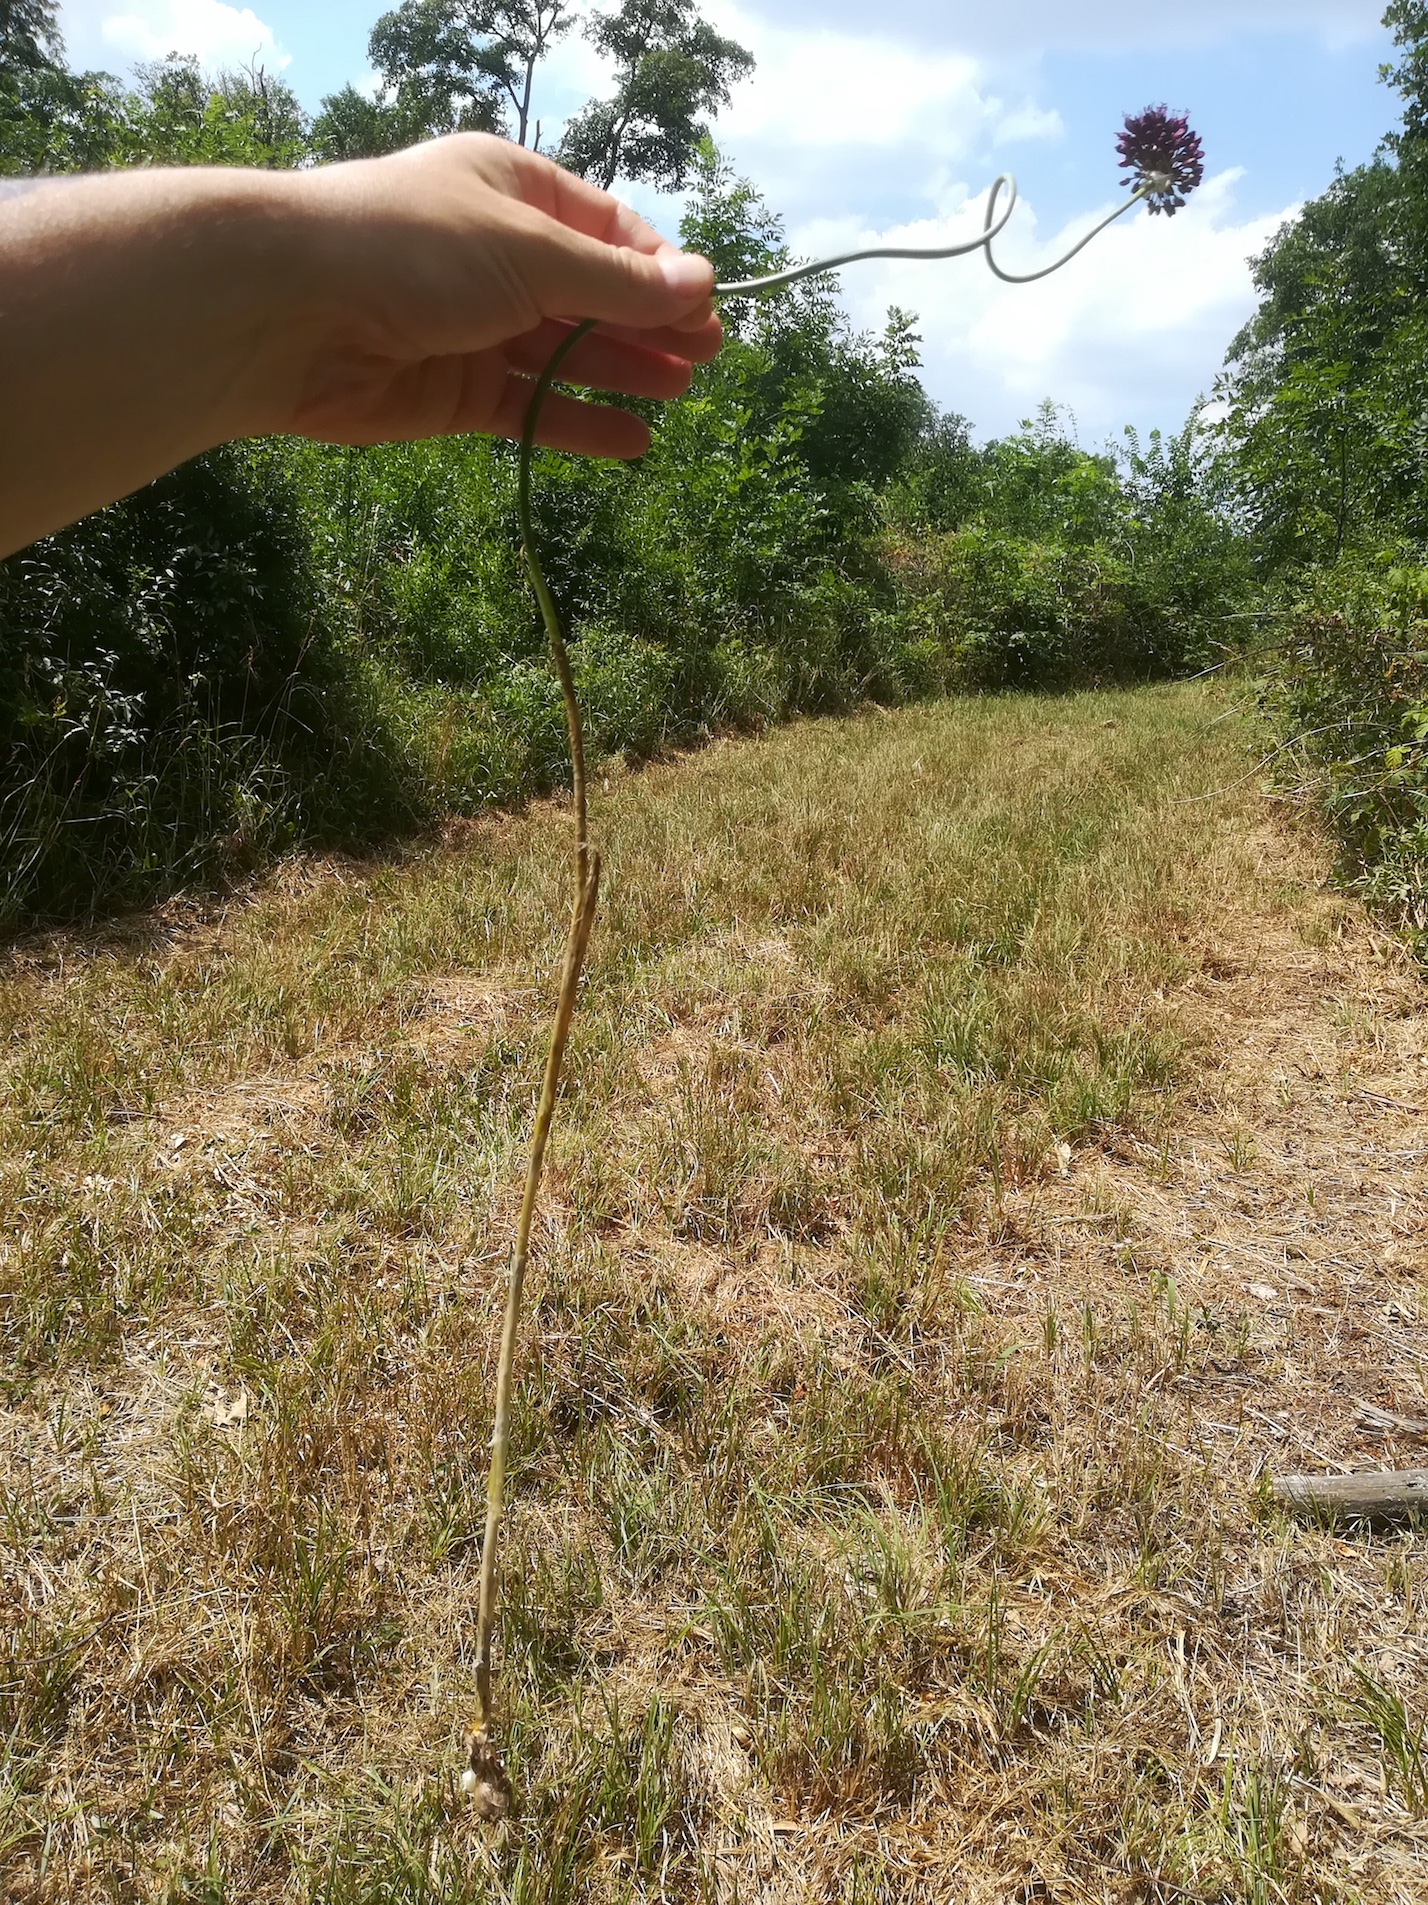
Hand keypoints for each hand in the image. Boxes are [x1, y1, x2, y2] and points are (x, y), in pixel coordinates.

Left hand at [283, 133, 721, 457]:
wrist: (291, 311)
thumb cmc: (414, 248)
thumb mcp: (532, 253)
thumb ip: (618, 284)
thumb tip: (703, 286)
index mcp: (512, 189)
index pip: (607, 230)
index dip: (659, 271)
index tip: (706, 310)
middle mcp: (495, 255)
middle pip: (590, 296)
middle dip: (648, 326)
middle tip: (706, 362)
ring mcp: (474, 327)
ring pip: (564, 354)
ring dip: (621, 373)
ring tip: (678, 396)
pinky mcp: (454, 392)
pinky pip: (530, 408)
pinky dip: (577, 422)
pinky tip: (630, 441)